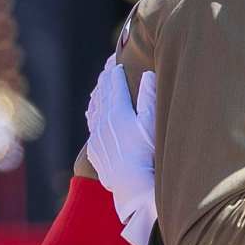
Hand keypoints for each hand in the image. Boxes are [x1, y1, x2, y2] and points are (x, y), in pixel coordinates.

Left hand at [86, 55, 157, 244]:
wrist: (132, 187)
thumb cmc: (149, 154)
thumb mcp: (152, 123)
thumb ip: (149, 97)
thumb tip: (147, 73)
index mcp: (118, 111)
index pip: (114, 83)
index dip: (115, 69)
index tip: (116, 57)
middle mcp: (104, 121)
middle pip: (102, 93)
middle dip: (106, 77)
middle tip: (109, 64)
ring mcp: (98, 136)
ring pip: (94, 107)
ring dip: (98, 92)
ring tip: (101, 83)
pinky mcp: (96, 149)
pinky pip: (91, 123)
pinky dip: (92, 110)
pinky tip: (93, 108)